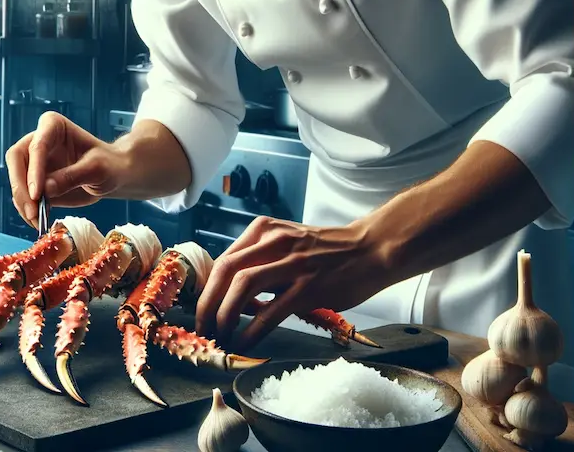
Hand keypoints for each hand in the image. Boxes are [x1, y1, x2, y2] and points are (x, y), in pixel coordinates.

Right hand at [5, 111, 128, 226]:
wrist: (111, 174)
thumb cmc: (108, 164)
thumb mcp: (97, 169)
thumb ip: (72, 177)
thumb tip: (45, 190)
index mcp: (53, 126)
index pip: (36, 146)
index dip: (34, 170)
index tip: (38, 194)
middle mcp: (37, 140)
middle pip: (16, 160)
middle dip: (21, 187)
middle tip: (32, 211)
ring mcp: (33, 161)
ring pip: (15, 179)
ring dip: (22, 202)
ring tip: (37, 221)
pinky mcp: (33, 180)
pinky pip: (22, 194)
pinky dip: (27, 209)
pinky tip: (39, 221)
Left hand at [194, 216, 388, 351]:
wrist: (371, 248)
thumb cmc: (328, 251)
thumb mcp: (288, 242)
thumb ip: (261, 260)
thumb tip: (231, 293)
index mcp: (263, 230)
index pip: (223, 259)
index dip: (206, 290)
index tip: (202, 312)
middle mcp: (274, 242)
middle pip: (225, 270)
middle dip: (207, 304)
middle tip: (203, 329)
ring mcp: (292, 263)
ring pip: (242, 286)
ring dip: (224, 315)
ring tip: (220, 337)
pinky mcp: (309, 287)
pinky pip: (271, 311)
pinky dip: (252, 330)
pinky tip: (245, 343)